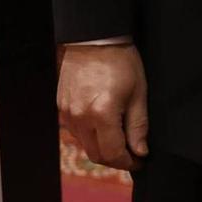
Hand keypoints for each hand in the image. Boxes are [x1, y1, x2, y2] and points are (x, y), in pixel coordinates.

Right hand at [57, 43, 149, 172]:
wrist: (94, 39)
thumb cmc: (120, 62)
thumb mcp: (138, 93)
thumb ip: (138, 126)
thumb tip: (140, 151)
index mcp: (102, 114)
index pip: (113, 154)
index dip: (128, 162)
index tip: (140, 161)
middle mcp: (80, 117)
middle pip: (96, 155)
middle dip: (115, 160)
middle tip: (131, 155)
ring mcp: (67, 113)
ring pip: (85, 145)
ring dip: (102, 148)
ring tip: (119, 140)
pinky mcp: (61, 107)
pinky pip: (76, 131)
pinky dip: (90, 135)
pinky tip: (103, 126)